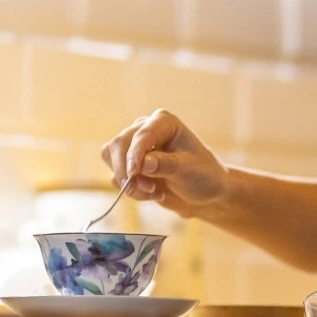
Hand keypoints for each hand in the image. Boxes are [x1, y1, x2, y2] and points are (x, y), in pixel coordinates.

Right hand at [98, 109, 229, 217]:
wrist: (204, 193)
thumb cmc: (203, 175)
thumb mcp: (188, 170)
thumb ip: (165, 165)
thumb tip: (142, 163)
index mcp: (164, 122)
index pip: (141, 135)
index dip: (134, 154)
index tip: (133, 172)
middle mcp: (145, 129)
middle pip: (119, 144)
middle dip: (128, 170)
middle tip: (147, 189)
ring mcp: (135, 146)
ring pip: (112, 158)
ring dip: (128, 181)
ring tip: (153, 192)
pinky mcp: (129, 164)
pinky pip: (116, 175)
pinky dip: (131, 189)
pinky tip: (153, 194)